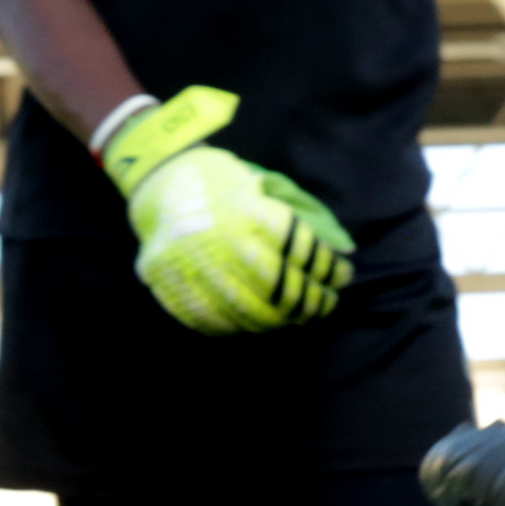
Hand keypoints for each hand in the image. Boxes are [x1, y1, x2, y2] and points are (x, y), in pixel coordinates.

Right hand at [101, 86, 355, 332]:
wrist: (159, 178)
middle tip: (324, 305)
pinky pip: (206, 318)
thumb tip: (346, 250)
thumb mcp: (268, 186)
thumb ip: (306, 216)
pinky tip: (253, 323)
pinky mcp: (167, 280)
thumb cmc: (224, 182)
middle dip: (311, 302)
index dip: (329, 269)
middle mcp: (222, 241)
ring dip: (278, 320)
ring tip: (295, 318)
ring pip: (246, 310)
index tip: (343, 277)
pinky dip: (234, 327)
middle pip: (280, 288)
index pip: (303, 252)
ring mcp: (190, 264)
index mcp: (250, 212)